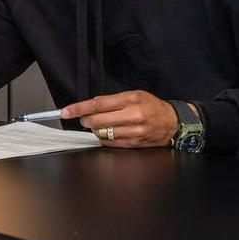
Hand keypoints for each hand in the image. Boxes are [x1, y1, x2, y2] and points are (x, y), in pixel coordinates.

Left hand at [62, 90, 179, 147]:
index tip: (66, 111)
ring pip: (102, 133)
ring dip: (96, 129)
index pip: (97, 104)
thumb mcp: (133, 95)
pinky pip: (110, 143)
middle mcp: (132, 116)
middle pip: (97, 120)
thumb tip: (91, 106)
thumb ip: (112, 100)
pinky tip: (110, 132)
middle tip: (85, 118)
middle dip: (86, 120)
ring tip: (103, 124)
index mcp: (130, 100)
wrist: (172, 122)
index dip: (79, 108)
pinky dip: (104, 138)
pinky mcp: (134, 144)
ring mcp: (134, 131)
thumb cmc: (152, 106)